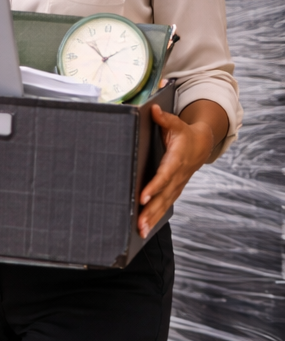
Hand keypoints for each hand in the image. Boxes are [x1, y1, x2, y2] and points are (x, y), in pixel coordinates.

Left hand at [138, 100, 227, 237]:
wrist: (202, 145)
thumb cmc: (184, 133)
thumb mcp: (176, 124)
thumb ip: (164, 119)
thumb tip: (153, 109)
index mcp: (177, 160)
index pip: (164, 175)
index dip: (155, 187)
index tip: (143, 197)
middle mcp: (178, 176)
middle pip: (163, 196)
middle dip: (151, 211)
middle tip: (139, 224)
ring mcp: (177, 185)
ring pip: (164, 205)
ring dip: (152, 219)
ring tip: (140, 232)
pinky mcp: (174, 191)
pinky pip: (165, 206)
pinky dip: (156, 218)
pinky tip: (144, 229)